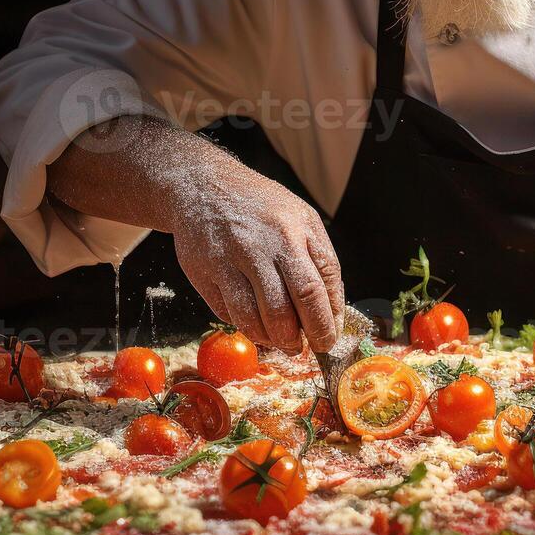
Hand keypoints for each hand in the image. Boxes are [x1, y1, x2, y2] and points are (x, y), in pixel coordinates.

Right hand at [168, 160, 344, 353]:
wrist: (202, 186)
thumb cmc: (261, 207)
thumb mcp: (301, 218)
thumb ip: (320, 260)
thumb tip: (333, 311)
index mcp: (293, 231)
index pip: (317, 289)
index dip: (326, 321)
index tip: (330, 337)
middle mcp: (261, 245)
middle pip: (289, 308)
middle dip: (303, 337)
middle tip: (307, 348)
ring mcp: (229, 259)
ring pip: (256, 318)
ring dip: (275, 340)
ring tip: (284, 343)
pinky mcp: (204, 272)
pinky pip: (230, 313)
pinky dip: (248, 329)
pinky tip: (258, 327)